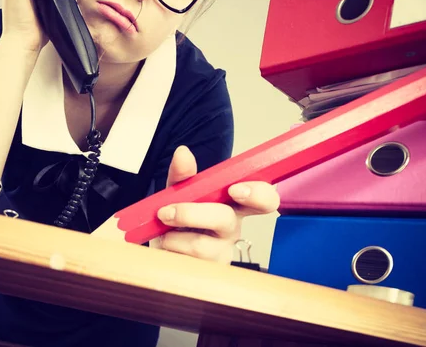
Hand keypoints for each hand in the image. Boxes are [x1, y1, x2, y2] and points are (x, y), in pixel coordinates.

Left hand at [152, 146, 279, 263]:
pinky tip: (166, 247)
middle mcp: (232, 228)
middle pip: (227, 220)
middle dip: (193, 214)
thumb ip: (182, 174)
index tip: (235, 189)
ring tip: (162, 230)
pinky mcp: (207, 273)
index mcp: (233, 204)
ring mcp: (221, 253)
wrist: (163, 251)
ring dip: (172, 235)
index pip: (263, 198)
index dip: (258, 194)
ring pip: (201, 244)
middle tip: (168, 211)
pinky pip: (185, 262)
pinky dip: (168, 250)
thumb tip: (182, 153)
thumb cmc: (179, 220)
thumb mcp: (179, 192)